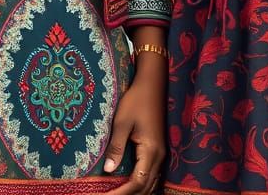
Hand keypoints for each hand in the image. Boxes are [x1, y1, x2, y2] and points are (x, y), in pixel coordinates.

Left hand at [103, 73, 164, 193]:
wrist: (152, 84)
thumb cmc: (136, 100)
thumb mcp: (122, 122)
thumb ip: (116, 146)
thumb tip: (108, 170)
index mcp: (150, 151)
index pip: (137, 183)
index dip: (122, 194)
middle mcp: (158, 156)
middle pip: (145, 187)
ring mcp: (160, 153)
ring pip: (149, 183)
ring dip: (135, 192)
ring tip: (116, 194)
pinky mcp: (157, 149)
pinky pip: (150, 174)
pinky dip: (140, 184)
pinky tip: (129, 185)